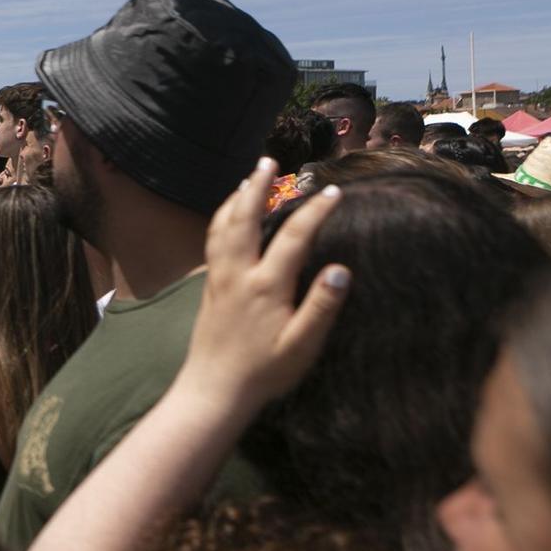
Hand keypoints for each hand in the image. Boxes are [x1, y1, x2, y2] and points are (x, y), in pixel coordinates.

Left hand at [177, 158, 350, 415]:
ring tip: (250, 176)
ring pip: (224, 226)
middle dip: (258, 187)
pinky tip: (228, 214)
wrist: (213, 390)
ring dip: (236, 197)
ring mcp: (219, 278)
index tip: (332, 191)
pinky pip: (213, 240)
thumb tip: (341, 271)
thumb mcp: (301, 347)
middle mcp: (238, 274)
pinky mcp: (210, 286)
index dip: (313, 211)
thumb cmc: (264, 372)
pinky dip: (221, 218)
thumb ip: (321, 308)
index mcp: (265, 286)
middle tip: (270, 160)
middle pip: (245, 218)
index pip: (293, 237)